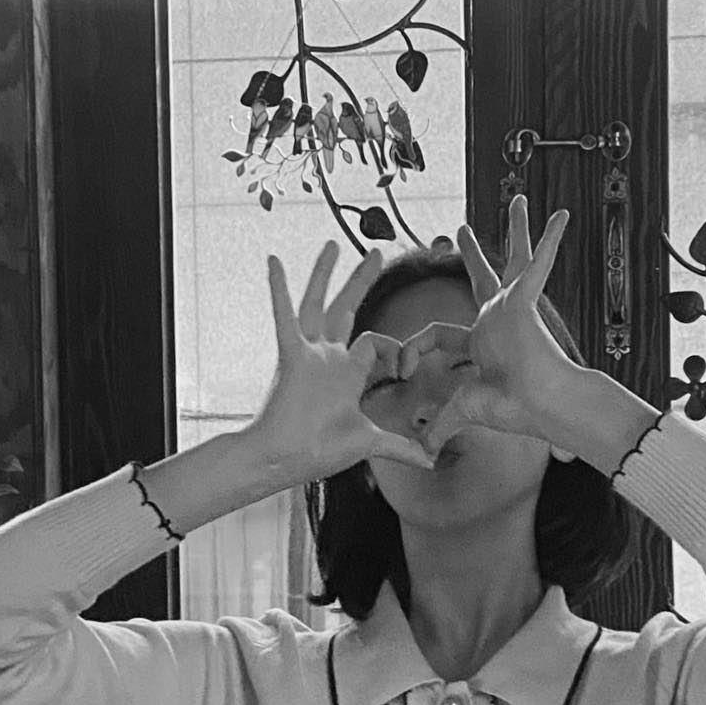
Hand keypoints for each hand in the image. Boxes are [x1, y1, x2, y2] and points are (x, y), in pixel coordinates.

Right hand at [252, 241, 434, 477]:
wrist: (283, 459)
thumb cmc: (318, 451)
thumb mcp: (369, 443)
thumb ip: (400, 447)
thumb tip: (431, 461)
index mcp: (346, 375)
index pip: (376, 343)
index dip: (395, 349)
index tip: (405, 369)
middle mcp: (328, 358)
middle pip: (347, 309)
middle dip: (362, 281)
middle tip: (377, 251)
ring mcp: (308, 354)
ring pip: (318, 305)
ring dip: (325, 274)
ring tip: (333, 244)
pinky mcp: (291, 356)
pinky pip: (285, 317)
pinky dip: (279, 289)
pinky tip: (274, 261)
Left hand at [409, 196, 578, 455]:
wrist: (543, 404)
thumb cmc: (513, 408)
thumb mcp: (464, 410)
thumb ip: (442, 425)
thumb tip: (423, 452)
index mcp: (479, 344)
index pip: (435, 336)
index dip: (411, 349)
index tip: (400, 368)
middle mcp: (496, 321)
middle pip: (481, 280)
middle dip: (471, 256)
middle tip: (459, 232)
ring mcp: (512, 307)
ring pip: (513, 259)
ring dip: (516, 231)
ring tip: (516, 201)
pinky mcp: (526, 299)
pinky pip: (539, 263)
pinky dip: (551, 241)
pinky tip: (563, 216)